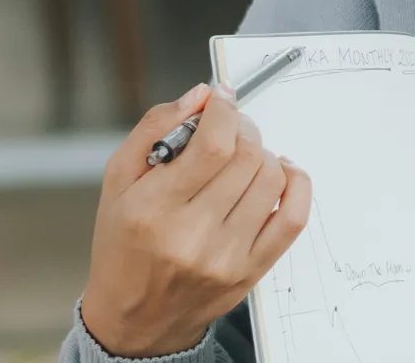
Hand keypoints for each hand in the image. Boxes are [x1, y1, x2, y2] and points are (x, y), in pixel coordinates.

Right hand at [80, 83, 310, 356]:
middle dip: (244, 129)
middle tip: (232, 128)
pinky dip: (296, 184)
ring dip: (264, 154)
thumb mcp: (118, 182)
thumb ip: (154, 129)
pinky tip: (280, 174)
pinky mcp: (251, 271)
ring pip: (272, 180)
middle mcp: (190, 236)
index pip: (213, 146)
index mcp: (151, 209)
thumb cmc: (124, 244)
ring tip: (245, 156)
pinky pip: (294, 217)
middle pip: (247, 158)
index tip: (223, 99)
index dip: (225, 112)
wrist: (134, 317)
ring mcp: (226, 257)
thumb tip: (201, 95)